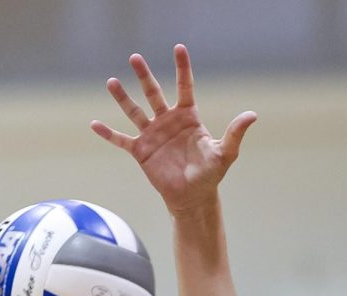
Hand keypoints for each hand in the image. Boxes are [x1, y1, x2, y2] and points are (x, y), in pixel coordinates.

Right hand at [91, 44, 255, 215]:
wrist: (193, 196)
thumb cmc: (210, 173)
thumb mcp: (225, 153)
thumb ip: (235, 133)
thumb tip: (252, 115)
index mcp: (188, 117)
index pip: (184, 87)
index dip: (182, 68)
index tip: (178, 48)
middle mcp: (167, 121)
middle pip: (154, 93)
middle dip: (144, 76)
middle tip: (135, 57)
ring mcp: (152, 135)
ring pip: (134, 111)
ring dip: (123, 98)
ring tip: (112, 81)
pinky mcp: (141, 151)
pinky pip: (121, 140)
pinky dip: (108, 133)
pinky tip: (94, 124)